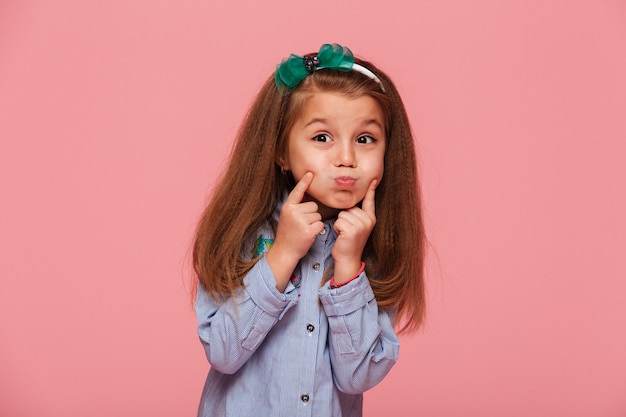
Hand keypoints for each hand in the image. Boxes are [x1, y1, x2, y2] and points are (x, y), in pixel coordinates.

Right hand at [266, 172, 323, 290]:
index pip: (297, 192)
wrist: (285, 251)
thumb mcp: (287, 217)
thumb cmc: (288, 234)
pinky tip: (309, 234)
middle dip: (311, 214)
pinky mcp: (308, 230)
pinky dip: (317, 230)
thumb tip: (306, 195)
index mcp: (288, 207)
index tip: (310, 173)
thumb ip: (295, 206)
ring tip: (304, 230)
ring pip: (318, 215)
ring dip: (314, 222)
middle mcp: (293, 212)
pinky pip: (320, 224)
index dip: (304, 182)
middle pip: (313, 205)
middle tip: (302, 224)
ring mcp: (300, 221)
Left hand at [331, 179, 376, 283]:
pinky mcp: (353, 230)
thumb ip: (356, 214)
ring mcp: (362, 225)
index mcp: (370, 218)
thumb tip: (351, 203)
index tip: (373, 179)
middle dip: (344, 218)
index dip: (371, 190)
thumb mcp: (356, 226)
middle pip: (349, 207)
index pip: (369, 201)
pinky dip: (337, 228)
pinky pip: (339, 220)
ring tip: (344, 233)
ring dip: (340, 223)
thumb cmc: (348, 241)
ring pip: (343, 213)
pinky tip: (342, 236)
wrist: (348, 258)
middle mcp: (368, 220)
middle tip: (347, 230)